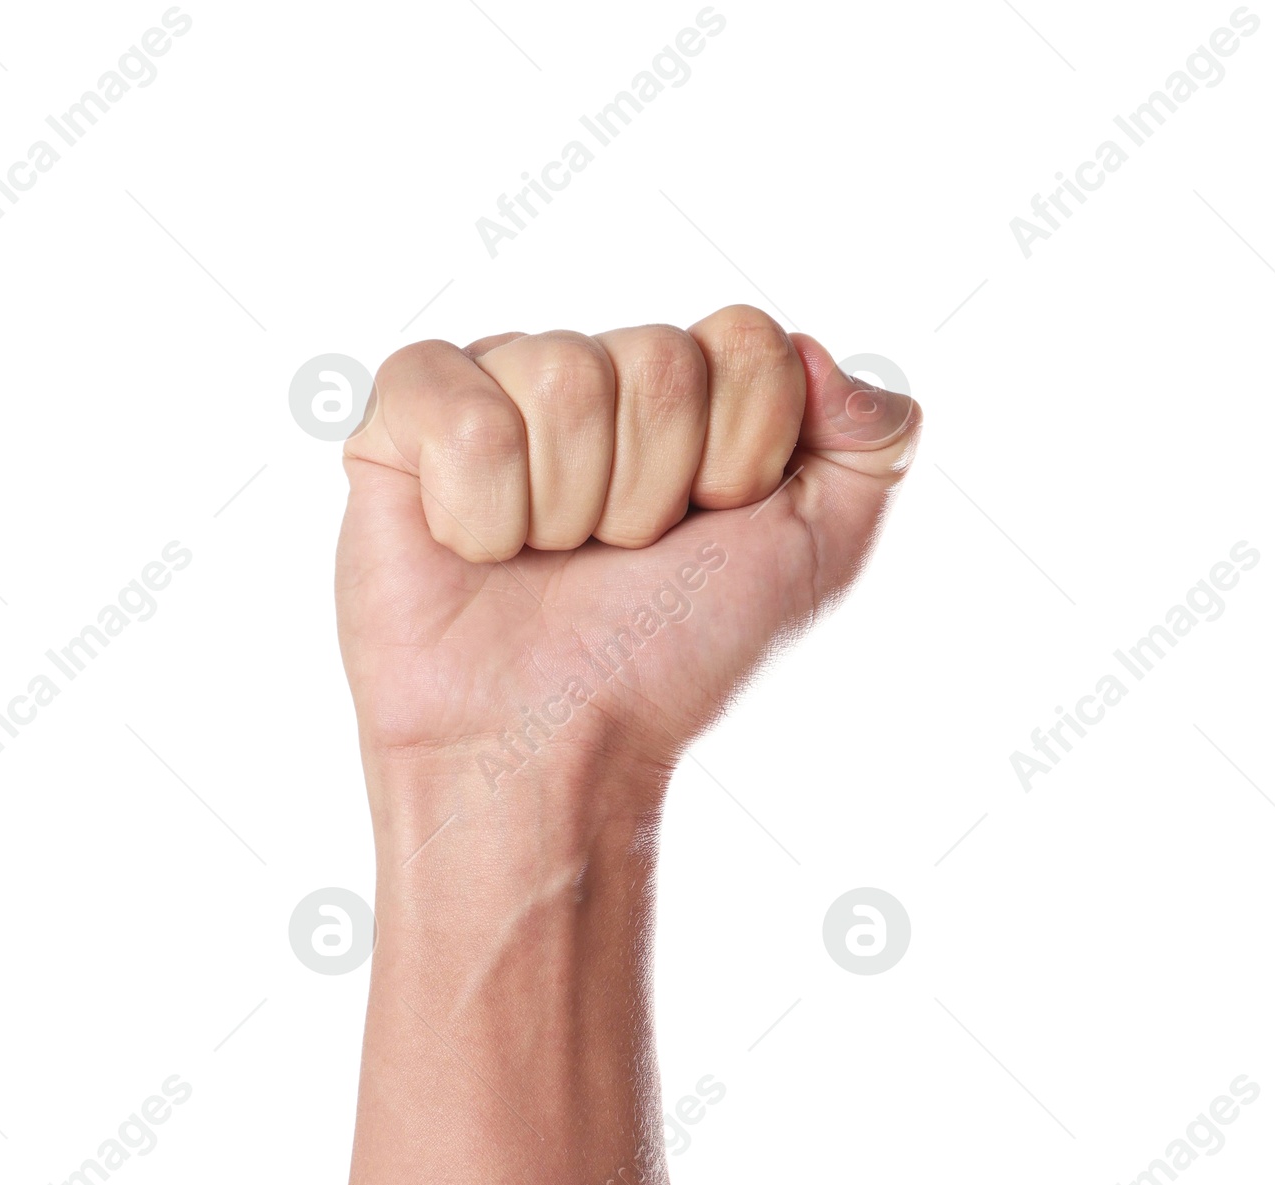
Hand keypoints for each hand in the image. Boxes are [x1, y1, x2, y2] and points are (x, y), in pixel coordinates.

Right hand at [336, 307, 919, 805]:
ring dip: (571, 508)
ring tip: (544, 565)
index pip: (746, 342)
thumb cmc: (666, 665)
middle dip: (653, 492)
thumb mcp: (816, 558)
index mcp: (684, 395)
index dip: (739, 456)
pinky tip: (475, 552)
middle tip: (613, 562)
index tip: (702, 536)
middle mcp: (589, 377)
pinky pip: (459, 403)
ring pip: (565, 374)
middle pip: (659, 359)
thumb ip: (876, 440)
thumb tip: (823, 351)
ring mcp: (492, 390)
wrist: (553, 753)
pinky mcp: (398, 423)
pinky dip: (481, 506)